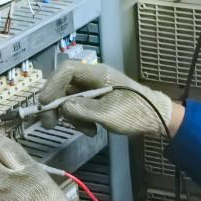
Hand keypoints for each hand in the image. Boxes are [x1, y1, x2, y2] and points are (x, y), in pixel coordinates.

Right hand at [38, 62, 175, 138]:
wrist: (156, 118)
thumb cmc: (135, 113)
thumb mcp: (107, 114)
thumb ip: (82, 109)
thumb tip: (62, 107)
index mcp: (97, 74)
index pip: (66, 70)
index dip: (51, 84)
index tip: (44, 103)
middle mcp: (93, 77)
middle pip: (64, 85)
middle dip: (56, 104)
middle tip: (51, 123)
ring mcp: (95, 88)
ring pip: (70, 98)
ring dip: (71, 116)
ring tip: (86, 130)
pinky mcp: (98, 99)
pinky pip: (80, 106)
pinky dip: (80, 119)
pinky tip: (91, 130)